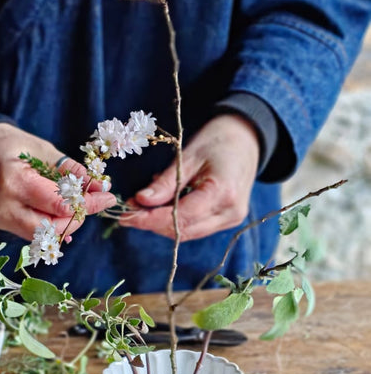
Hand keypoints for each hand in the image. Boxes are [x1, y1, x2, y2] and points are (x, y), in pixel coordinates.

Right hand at [0, 123, 115, 238]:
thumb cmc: (9, 145)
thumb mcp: (42, 149)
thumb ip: (71, 171)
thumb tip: (101, 187)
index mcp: (13, 180)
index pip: (58, 204)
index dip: (87, 204)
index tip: (107, 197)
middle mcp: (3, 205)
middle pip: (51, 228)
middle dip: (77, 219)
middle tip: (93, 203)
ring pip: (42, 236)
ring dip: (65, 225)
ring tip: (77, 206)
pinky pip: (31, 233)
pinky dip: (51, 227)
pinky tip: (62, 215)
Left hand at [120, 114, 259, 239]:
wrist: (246, 140)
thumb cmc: (218, 141)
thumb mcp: (188, 156)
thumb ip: (166, 182)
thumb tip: (141, 201)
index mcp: (223, 192)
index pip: (181, 216)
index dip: (151, 219)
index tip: (126, 215)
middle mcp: (230, 212)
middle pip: (184, 230)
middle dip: (152, 224)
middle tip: (127, 212)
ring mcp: (231, 219)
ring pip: (188, 233)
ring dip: (161, 224)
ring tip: (140, 208)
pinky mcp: (227, 221)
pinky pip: (196, 227)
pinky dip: (175, 220)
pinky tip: (162, 206)